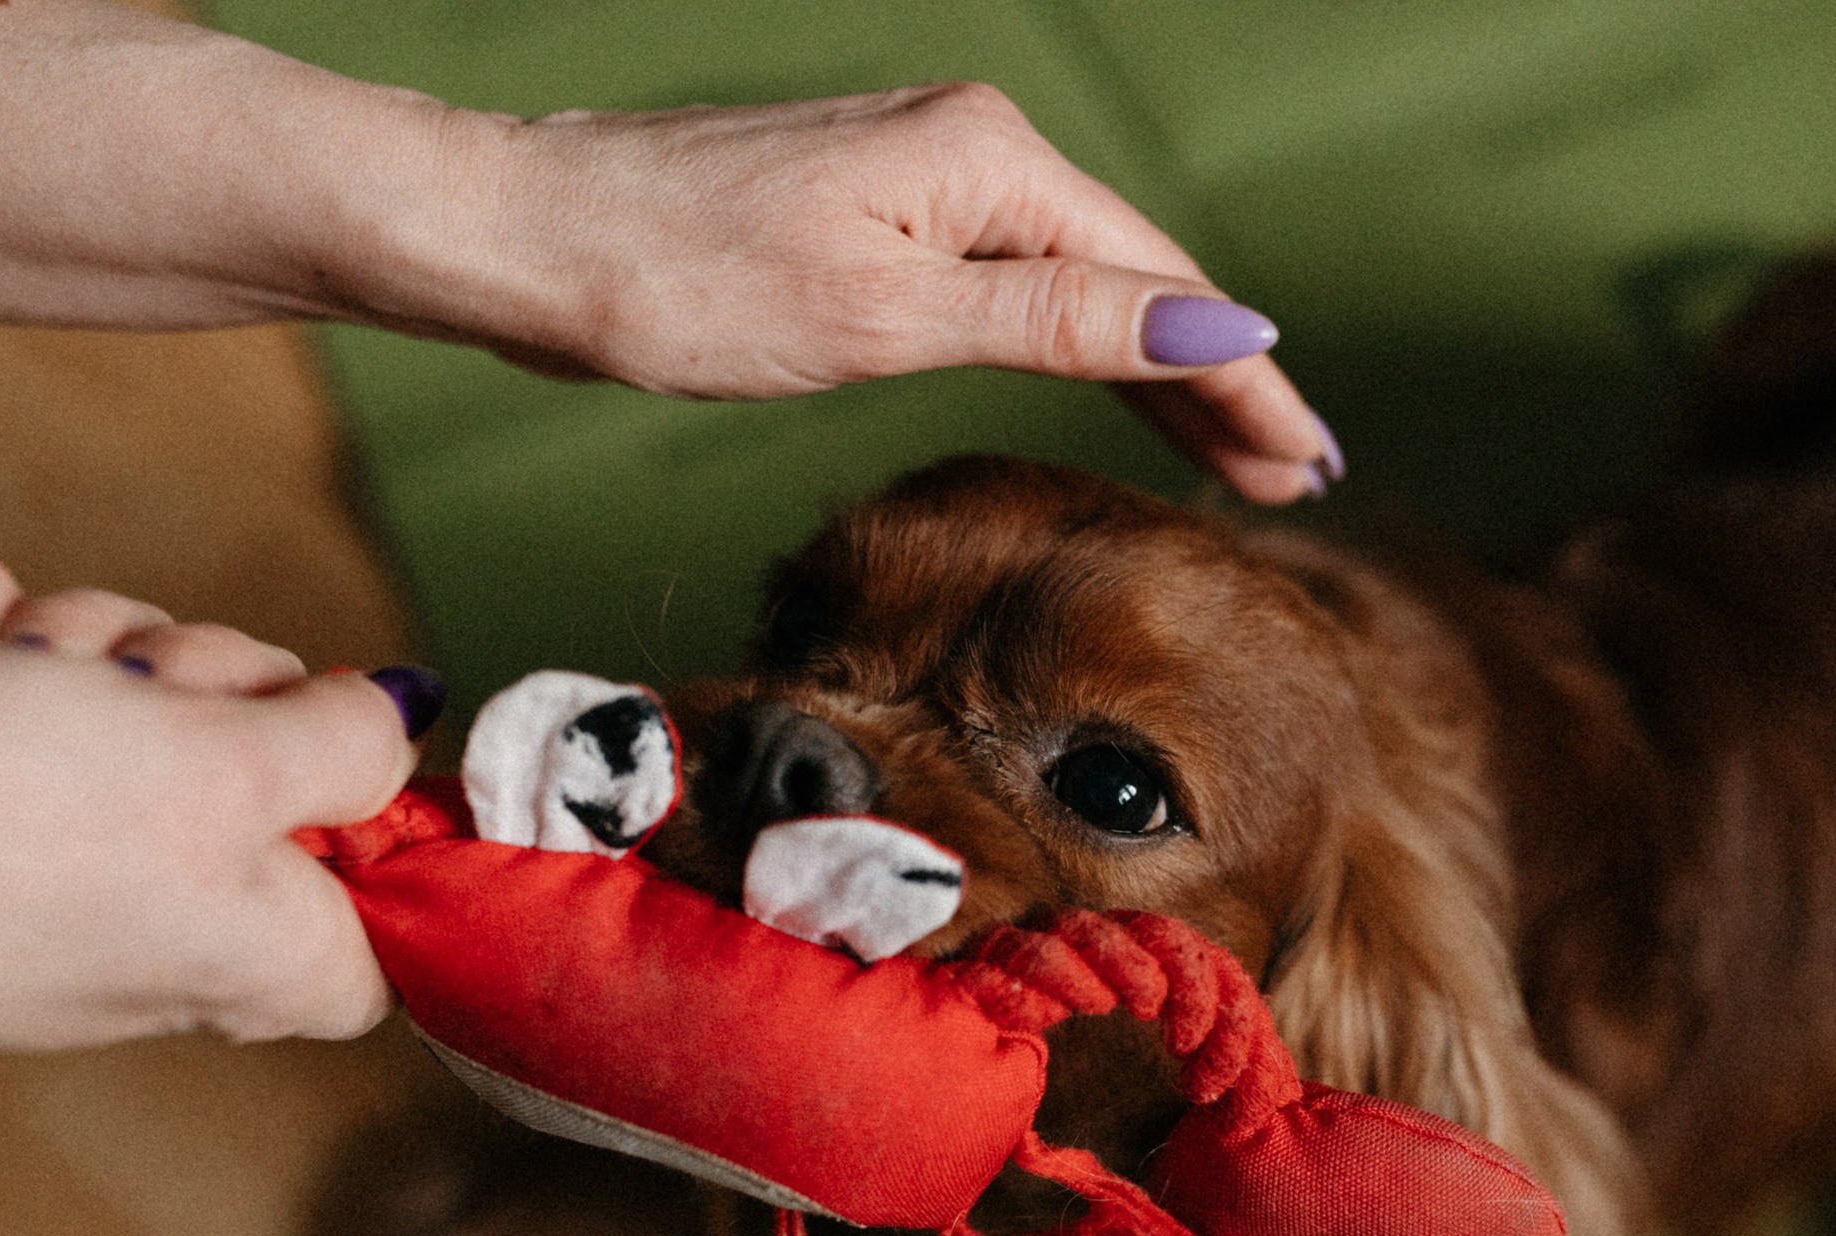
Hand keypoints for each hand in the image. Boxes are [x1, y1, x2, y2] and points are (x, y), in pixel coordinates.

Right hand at [0, 553, 421, 1091]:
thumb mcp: (226, 767)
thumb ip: (341, 746)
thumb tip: (402, 720)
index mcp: (278, 948)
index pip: (390, 889)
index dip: (363, 788)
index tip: (313, 735)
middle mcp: (186, 916)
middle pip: (260, 748)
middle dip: (186, 672)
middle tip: (130, 699)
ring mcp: (73, 861)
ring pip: (132, 694)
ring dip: (72, 645)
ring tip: (10, 681)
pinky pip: (16, 679)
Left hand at [406, 85, 1336, 501]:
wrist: (527, 239)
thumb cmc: (683, 280)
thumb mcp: (886, 316)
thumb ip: (1058, 323)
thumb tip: (1214, 324)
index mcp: (993, 163)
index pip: (1164, 288)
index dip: (1245, 382)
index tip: (1307, 463)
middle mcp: (974, 152)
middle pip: (1137, 283)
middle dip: (1218, 386)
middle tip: (1292, 483)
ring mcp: (924, 179)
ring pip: (1081, 288)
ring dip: (1157, 375)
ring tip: (1229, 458)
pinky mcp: (878, 215)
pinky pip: (1018, 288)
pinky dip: (1077, 349)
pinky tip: (1110, 387)